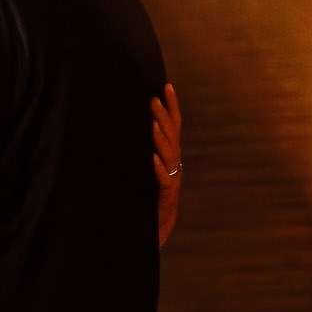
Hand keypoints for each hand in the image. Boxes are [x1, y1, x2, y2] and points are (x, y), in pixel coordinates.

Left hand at [153, 82, 182, 246]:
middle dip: (163, 117)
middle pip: (172, 136)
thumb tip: (136, 123)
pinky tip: (152, 160)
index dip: (172, 106)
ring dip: (160, 139)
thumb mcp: (149, 166)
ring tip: (151, 125)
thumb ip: (147, 148)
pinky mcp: (165, 195)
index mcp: (171, 154)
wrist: (157, 226)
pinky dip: (158, 169)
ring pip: (169, 155)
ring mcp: (172, 179)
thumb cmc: (150, 193)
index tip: (166, 86)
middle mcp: (174, 163)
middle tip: (152, 100)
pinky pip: (163, 180)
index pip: (174, 125)